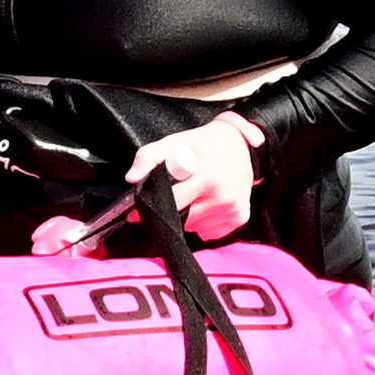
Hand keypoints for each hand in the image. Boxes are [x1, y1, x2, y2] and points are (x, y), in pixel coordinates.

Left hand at [126, 112, 262, 243]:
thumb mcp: (175, 142)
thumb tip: (131, 178)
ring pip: (195, 228)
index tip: (139, 208)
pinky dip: (202, 224)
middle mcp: (223, 198)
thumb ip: (149, 157)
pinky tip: (203, 205)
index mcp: (207, 178)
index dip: (152, 205)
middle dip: (171, 211)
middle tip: (171, 197)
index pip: (172, 202)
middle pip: (183, 219)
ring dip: (187, 218)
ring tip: (190, 197)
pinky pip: (210, 232)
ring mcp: (233, 210)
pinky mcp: (240, 217)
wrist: (242, 144)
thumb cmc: (205, 143)